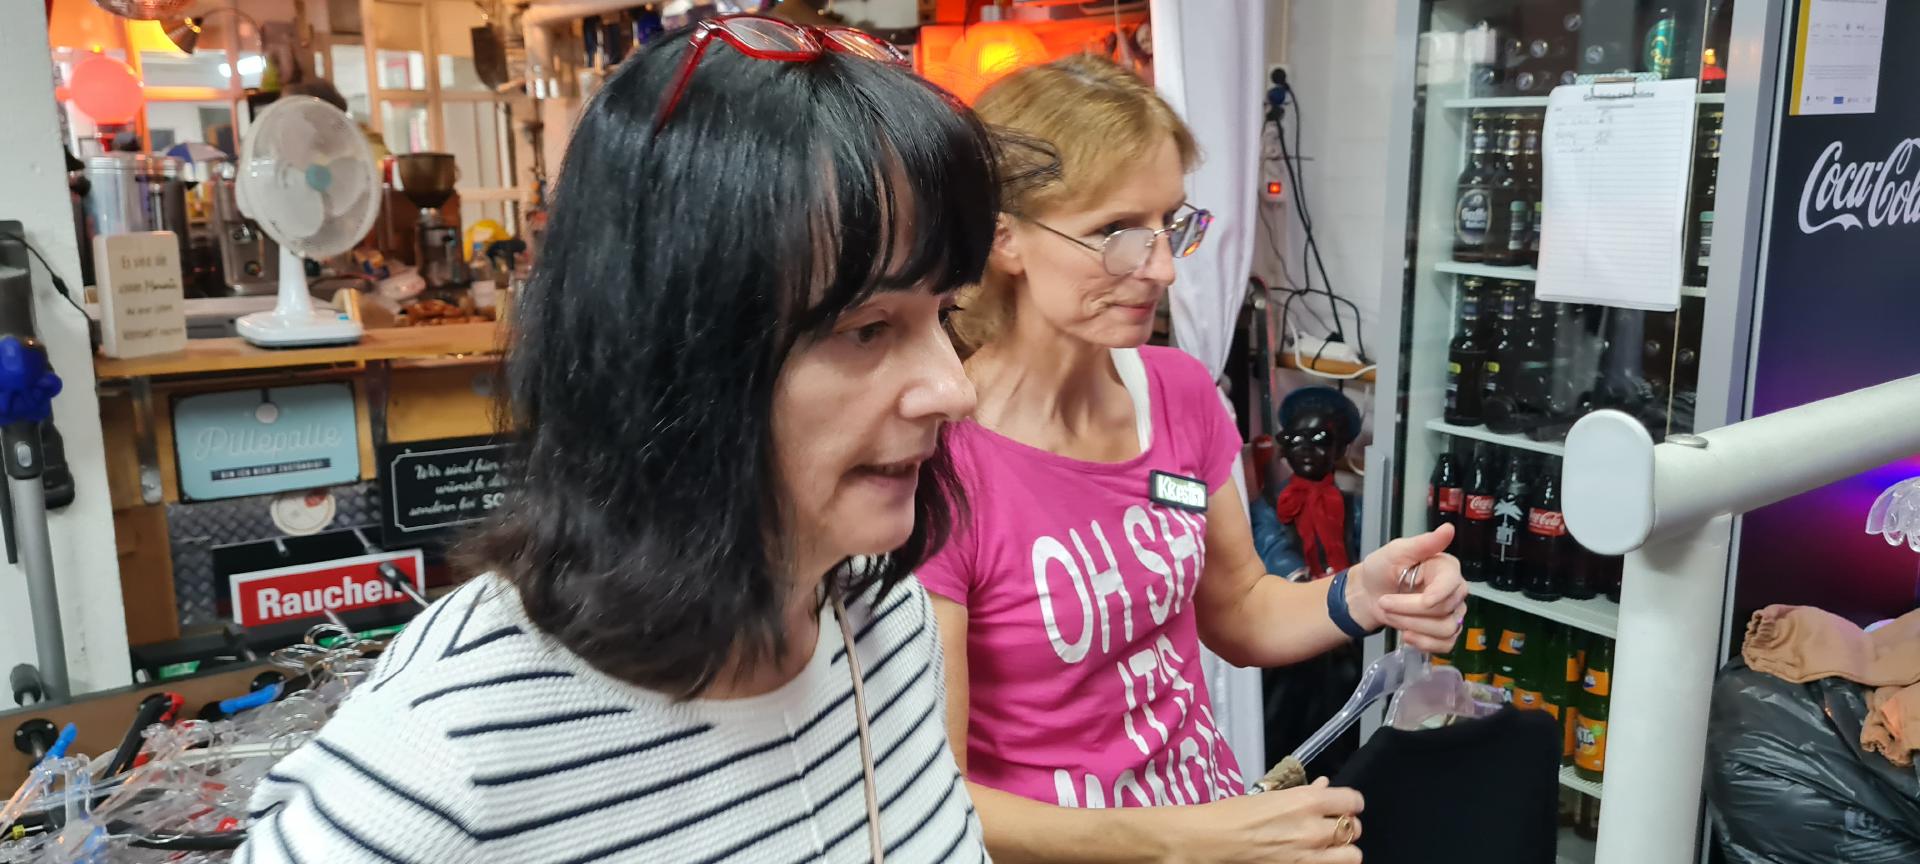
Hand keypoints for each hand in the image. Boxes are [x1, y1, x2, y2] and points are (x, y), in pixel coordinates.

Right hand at [1174, 778, 1363, 863]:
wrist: (1211, 840)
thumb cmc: (1234, 813)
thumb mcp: (1272, 795)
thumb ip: (1305, 793)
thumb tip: (1325, 786)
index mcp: (1307, 801)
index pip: (1354, 800)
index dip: (1349, 802)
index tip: (1341, 804)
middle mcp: (1314, 828)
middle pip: (1355, 828)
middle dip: (1345, 825)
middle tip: (1330, 825)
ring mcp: (1309, 855)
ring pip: (1353, 855)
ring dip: (1343, 850)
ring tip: (1329, 847)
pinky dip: (1327, 862)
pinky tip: (1313, 857)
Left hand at [1350, 523, 1468, 651]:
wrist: (1368, 595)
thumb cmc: (1381, 569)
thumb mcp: (1396, 552)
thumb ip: (1423, 543)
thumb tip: (1449, 528)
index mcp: (1447, 568)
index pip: (1452, 585)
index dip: (1437, 596)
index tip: (1422, 601)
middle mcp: (1455, 591)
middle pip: (1445, 610)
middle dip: (1410, 611)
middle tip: (1385, 603)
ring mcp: (1453, 614)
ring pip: (1446, 630)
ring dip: (1412, 627)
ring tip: (1391, 616)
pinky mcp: (1445, 633)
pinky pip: (1446, 646)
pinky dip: (1424, 644)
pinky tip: (1406, 635)